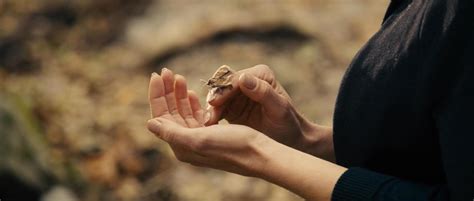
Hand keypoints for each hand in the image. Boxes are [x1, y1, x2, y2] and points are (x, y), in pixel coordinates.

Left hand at [147, 68, 271, 175]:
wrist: (261, 155)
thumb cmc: (234, 146)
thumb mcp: (200, 139)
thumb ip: (173, 132)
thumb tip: (149, 124)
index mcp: (181, 145)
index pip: (161, 116)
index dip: (157, 94)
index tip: (157, 74)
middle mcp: (187, 143)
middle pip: (170, 112)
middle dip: (167, 91)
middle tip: (167, 71)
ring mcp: (199, 138)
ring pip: (182, 112)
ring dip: (179, 94)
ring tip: (178, 77)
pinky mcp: (211, 133)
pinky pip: (195, 115)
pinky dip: (191, 102)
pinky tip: (191, 92)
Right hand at [206, 64, 333, 159]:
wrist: (290, 140)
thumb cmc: (288, 124)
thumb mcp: (279, 109)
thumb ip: (263, 92)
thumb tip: (242, 77)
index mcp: (260, 74)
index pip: (236, 78)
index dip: (223, 90)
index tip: (214, 103)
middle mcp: (247, 80)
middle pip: (222, 85)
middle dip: (214, 100)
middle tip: (208, 116)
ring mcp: (237, 93)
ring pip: (217, 97)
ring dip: (210, 109)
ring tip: (207, 124)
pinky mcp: (230, 106)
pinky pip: (216, 108)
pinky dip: (211, 116)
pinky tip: (209, 126)